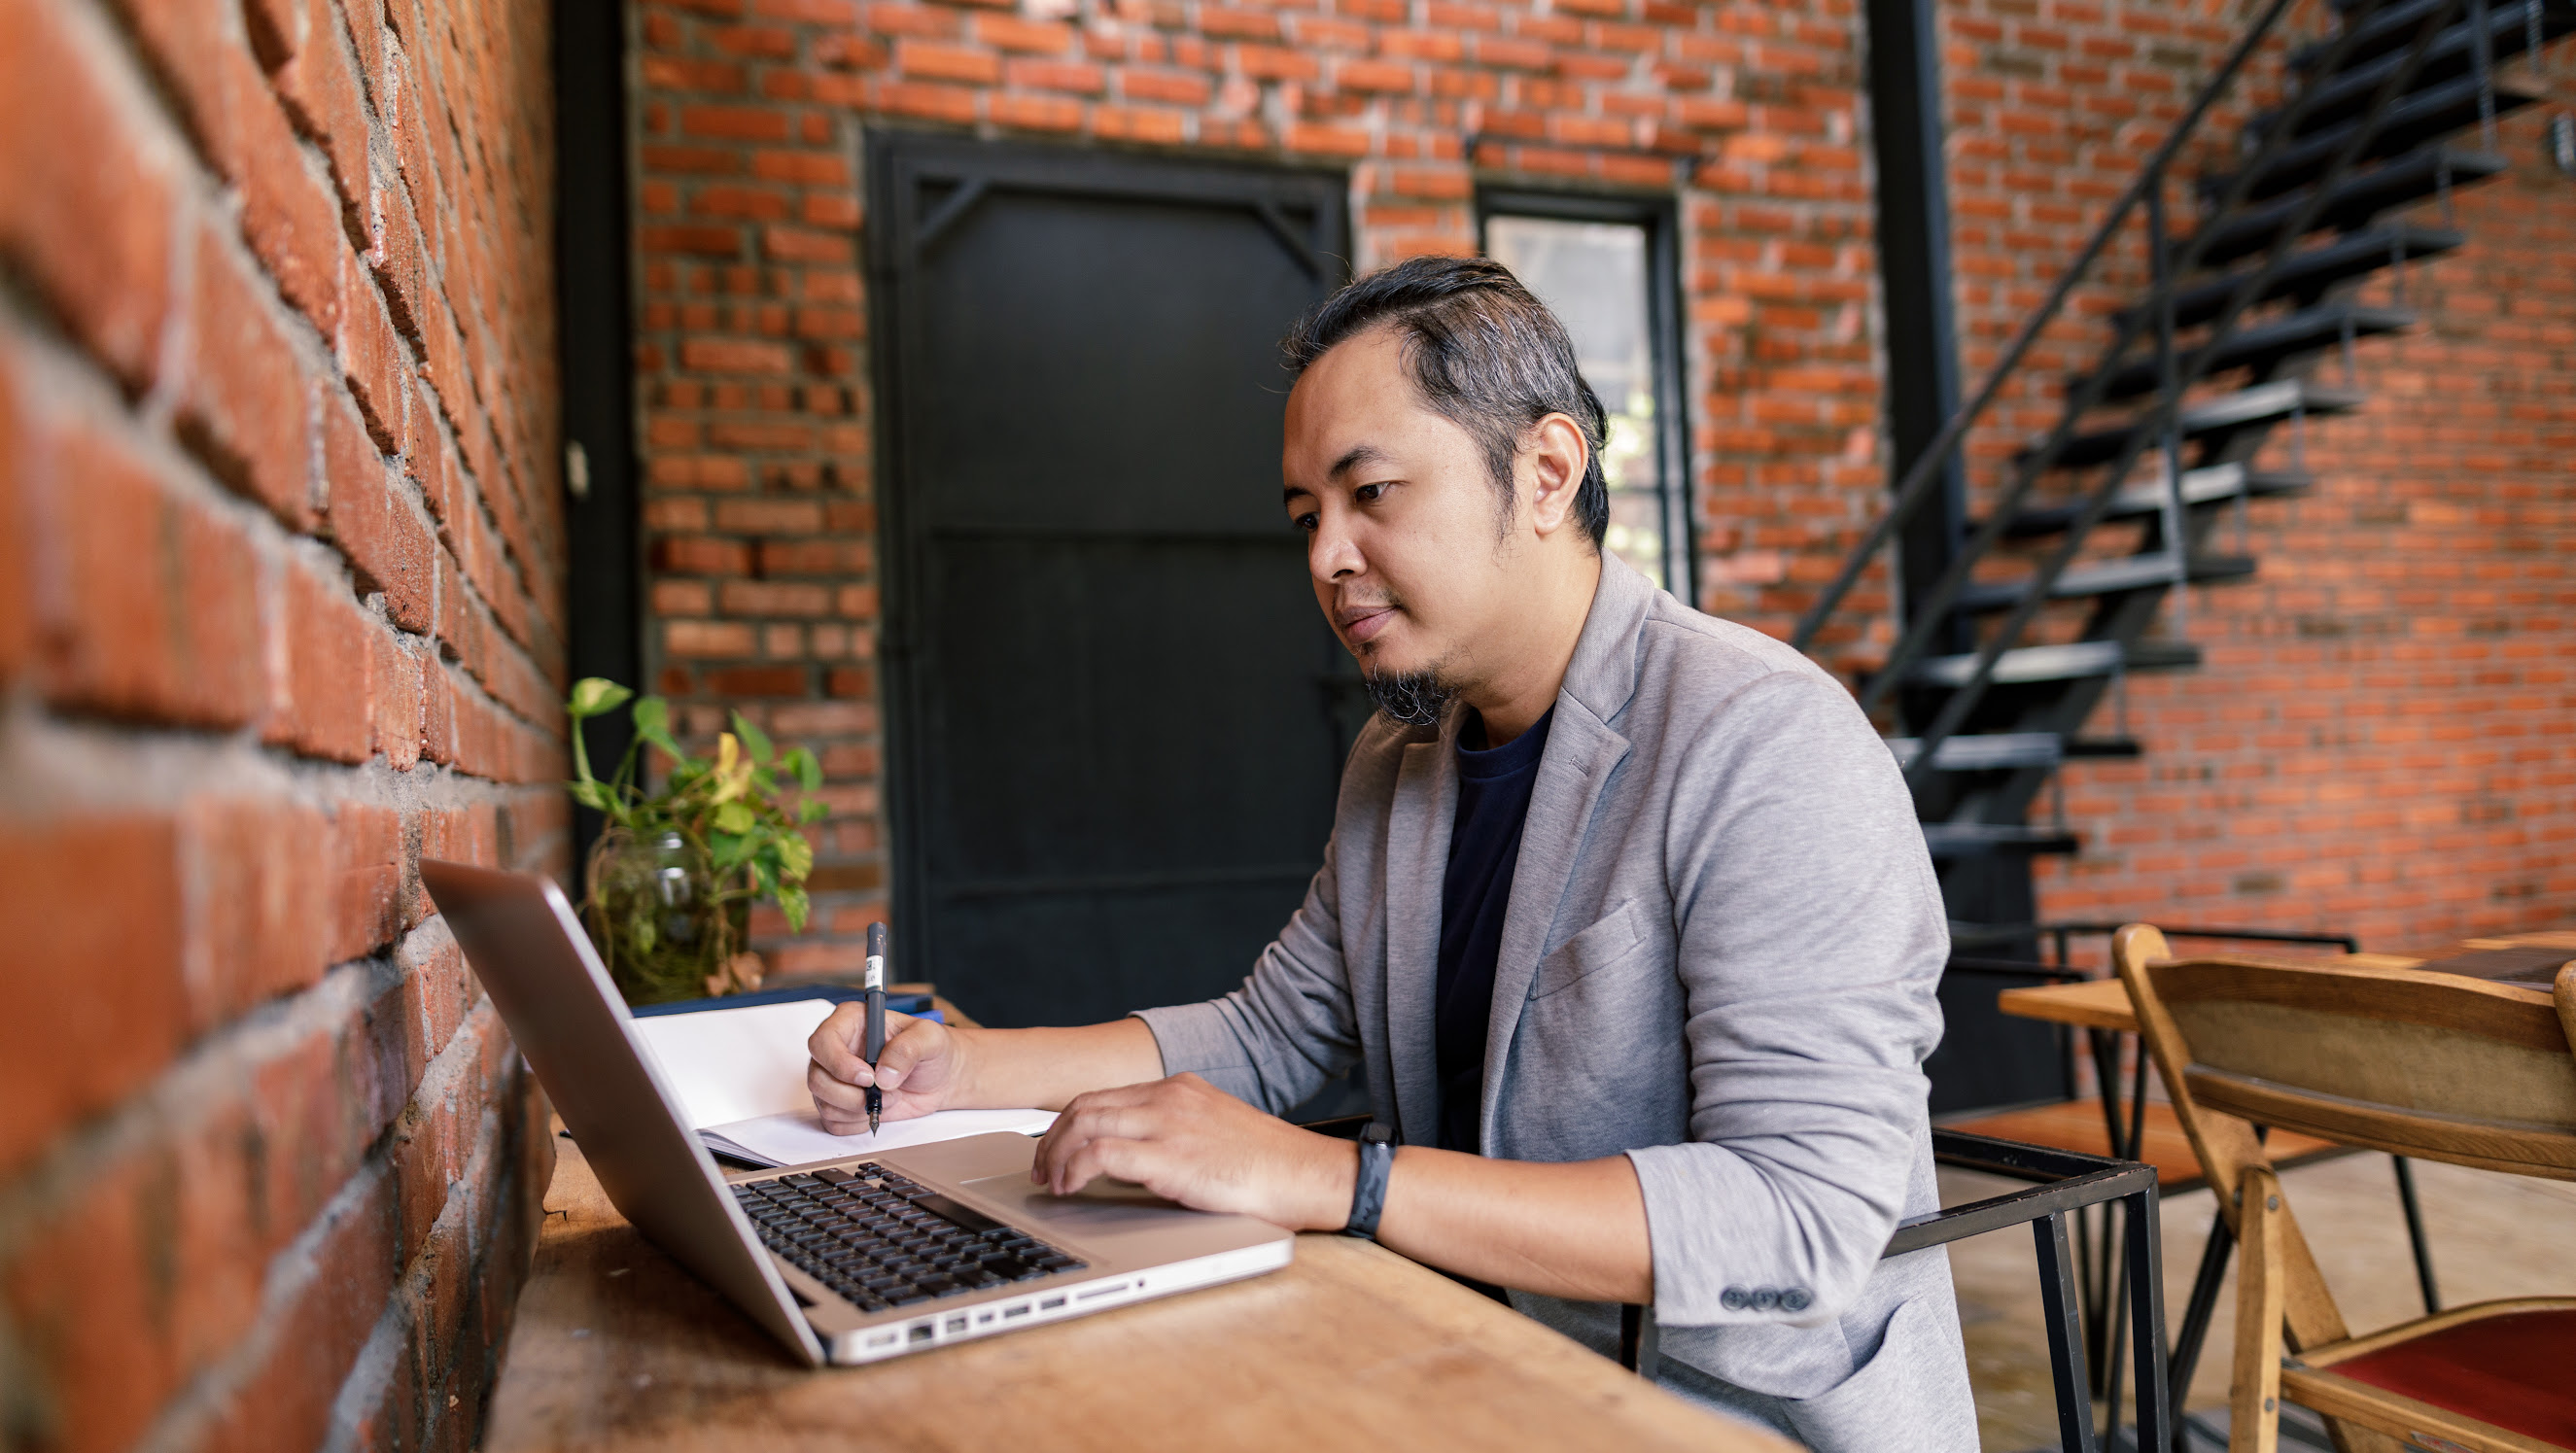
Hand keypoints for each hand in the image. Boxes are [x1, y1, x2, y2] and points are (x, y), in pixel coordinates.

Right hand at [806, 1007, 970, 1133]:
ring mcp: (836, 1078)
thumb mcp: (930, 1038)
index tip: (867, 1077)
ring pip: (823, 1102)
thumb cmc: (932, 1050)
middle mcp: (838, 1049)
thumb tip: (883, 1073)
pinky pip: (832, 1121)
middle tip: (883, 1093)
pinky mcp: (841, 1103)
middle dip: (850, 1094)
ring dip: (857, 1109)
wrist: (940, 1078)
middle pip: (817, 1077)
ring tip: (888, 1098)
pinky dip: (856, 1123)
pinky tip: (878, 1110)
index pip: (822, 1041)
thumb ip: (908, 1049)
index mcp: (852, 1022)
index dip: (839, 1063)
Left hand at [1029, 1073, 1356, 1230]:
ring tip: (1050, 1183)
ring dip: (1055, 1155)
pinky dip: (1074, 1170)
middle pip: (1084, 1105)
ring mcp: (1170, 1124)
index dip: (1068, 1124)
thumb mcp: (1214, 1132)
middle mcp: (1170, 1098)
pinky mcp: (1171, 1157)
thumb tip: (1129, 1161)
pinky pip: (1101, 1155)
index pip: (1104, 1096)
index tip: (1055, 1151)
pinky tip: (1071, 1189)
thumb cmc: (1269, 1166)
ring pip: (1084, 1124)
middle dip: (1051, 1139)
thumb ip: (1173, 1135)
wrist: (1309, 1174)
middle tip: (1041, 1170)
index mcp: (1180, 1089)